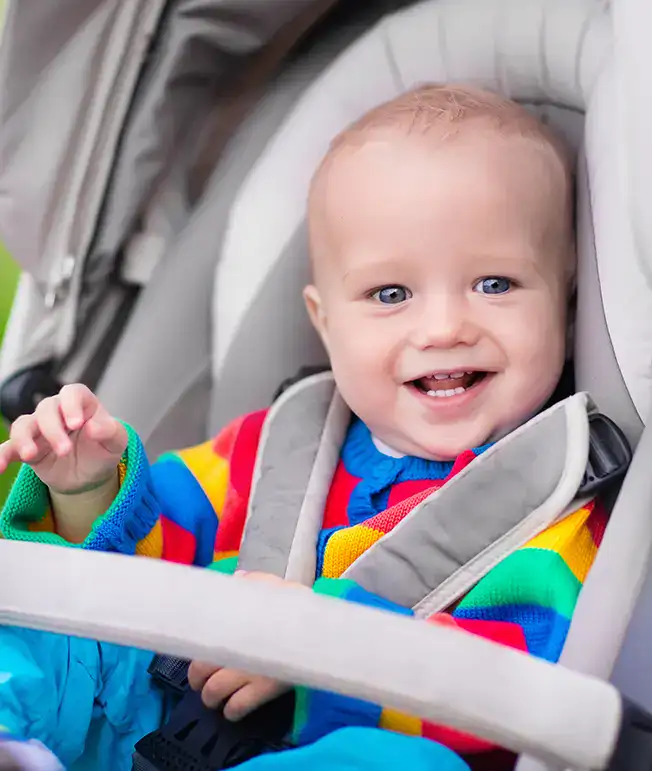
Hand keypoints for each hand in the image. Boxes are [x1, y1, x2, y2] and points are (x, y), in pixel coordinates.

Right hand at [0, 384, 126, 493]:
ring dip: (24, 439)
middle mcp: (58, 412)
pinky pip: (8, 448)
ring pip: (23, 424)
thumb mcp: (117, 442)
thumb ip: (110, 431)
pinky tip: (0, 467)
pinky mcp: (26, 448)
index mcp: (82, 404)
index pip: (73, 393)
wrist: (90, 475)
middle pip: (46, 409)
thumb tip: (93, 428)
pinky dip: (1, 455)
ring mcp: (39, 429)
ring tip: (31, 455)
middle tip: (65, 450)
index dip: (71, 405)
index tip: (76, 424)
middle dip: (53, 429)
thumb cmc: (103, 451)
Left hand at [188, 571, 306, 719]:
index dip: (196, 649)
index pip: (202, 638)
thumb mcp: (276, 586)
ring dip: (210, 697)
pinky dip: (232, 711)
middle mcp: (235, 646)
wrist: (321, 630)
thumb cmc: (296, 605)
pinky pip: (238, 706)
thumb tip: (238, 578)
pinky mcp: (264, 689)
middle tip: (200, 681)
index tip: (197, 652)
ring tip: (213, 698)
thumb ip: (254, 581)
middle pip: (201, 668)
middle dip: (197, 678)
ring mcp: (248, 669)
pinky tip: (232, 710)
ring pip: (214, 690)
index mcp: (234, 621)